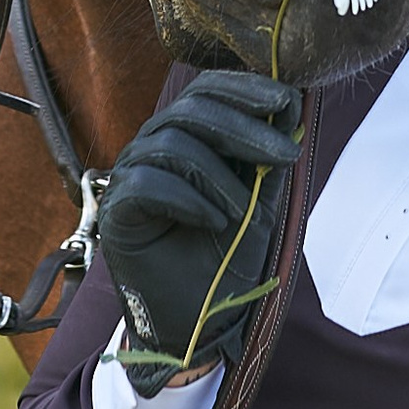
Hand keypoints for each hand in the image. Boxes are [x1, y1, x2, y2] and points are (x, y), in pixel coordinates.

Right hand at [96, 71, 301, 389]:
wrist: (199, 320)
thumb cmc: (226, 259)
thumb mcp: (261, 203)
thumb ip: (268, 159)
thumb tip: (291, 108)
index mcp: (186, 136)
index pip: (206, 90)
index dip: (244, 88)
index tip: (286, 101)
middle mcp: (153, 146)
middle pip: (192, 110)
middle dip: (245, 128)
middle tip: (286, 155)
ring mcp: (130, 175)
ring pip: (172, 145)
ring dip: (220, 177)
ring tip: (243, 212)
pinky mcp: (116, 211)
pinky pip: (145, 184)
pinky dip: (187, 200)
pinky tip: (212, 222)